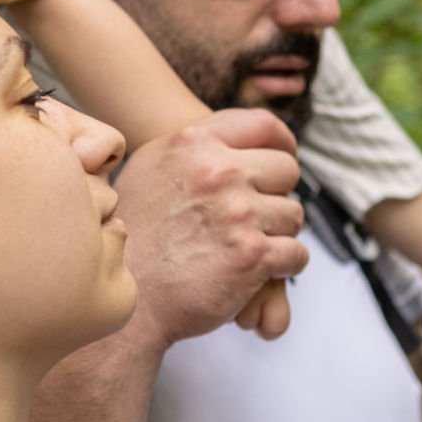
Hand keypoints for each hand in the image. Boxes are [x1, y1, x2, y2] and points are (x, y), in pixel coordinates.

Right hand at [113, 108, 308, 344]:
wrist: (125, 295)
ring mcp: (239, 214)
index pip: (263, 125)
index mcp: (194, 144)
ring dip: (279, 232)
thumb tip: (227, 142)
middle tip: (259, 215)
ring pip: (293, 213)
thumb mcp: (149, 168)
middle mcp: (219, 172)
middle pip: (286, 170)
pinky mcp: (252, 256)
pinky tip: (261, 271)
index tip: (284, 157)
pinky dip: (284, 265)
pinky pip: (296, 254)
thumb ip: (191, 149)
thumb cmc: (131, 235)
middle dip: (277, 194)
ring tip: (251, 246)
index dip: (282, 143)